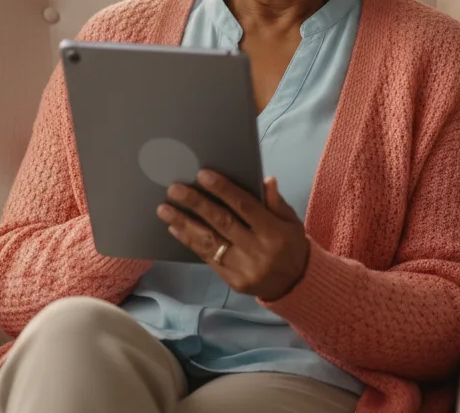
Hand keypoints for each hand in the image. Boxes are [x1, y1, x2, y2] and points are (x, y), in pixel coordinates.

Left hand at [158, 170, 309, 301]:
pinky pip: (207, 258)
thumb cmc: (292, 246)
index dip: (224, 190)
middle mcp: (258, 251)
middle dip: (196, 204)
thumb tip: (266, 180)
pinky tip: (175, 228)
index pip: (245, 207)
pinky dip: (190, 242)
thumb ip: (276, 202)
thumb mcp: (292, 222)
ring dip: (184, 223)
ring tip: (164, 209)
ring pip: (210, 242)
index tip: (203, 175)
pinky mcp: (232, 281)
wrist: (295, 285)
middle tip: (175, 189)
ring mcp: (244, 268)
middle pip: (222, 223)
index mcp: (274, 232)